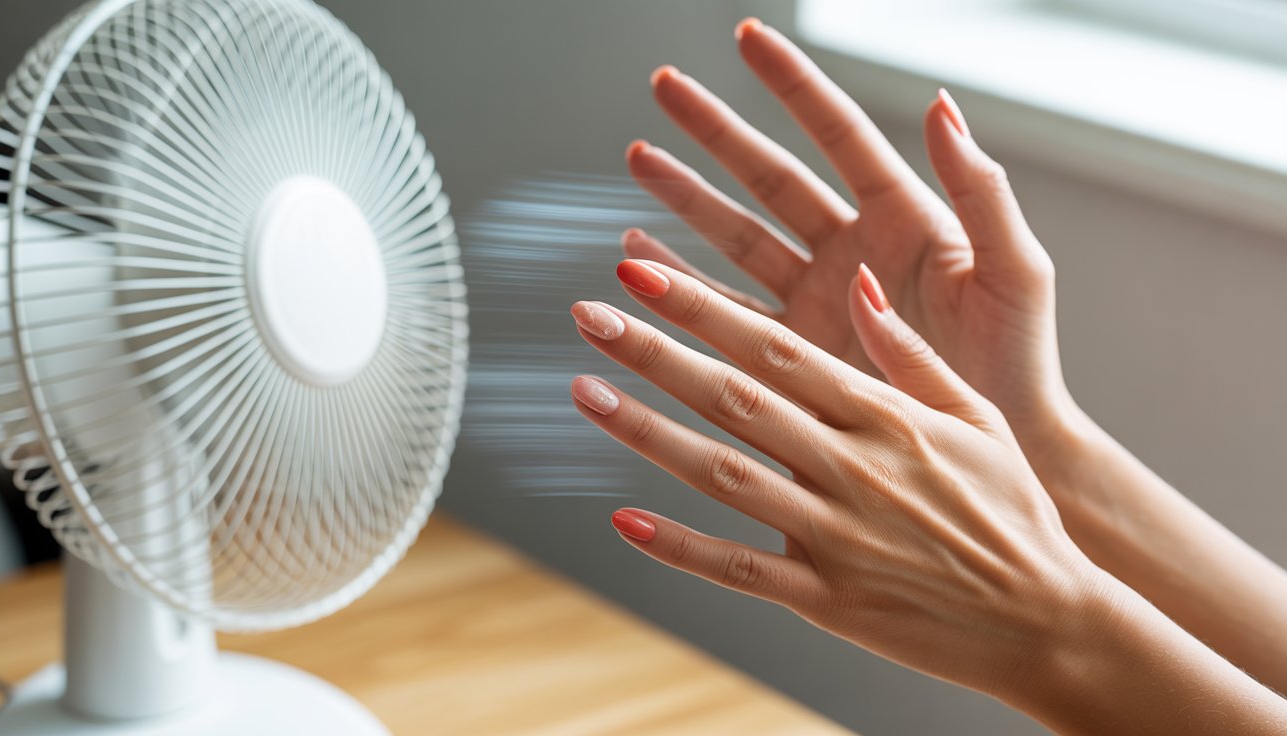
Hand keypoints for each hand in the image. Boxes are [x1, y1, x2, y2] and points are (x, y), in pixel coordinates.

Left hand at [569, 258, 1099, 699]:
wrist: (1048, 619)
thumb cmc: (1012, 511)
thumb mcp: (976, 419)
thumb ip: (908, 354)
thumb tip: (858, 284)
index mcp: (886, 416)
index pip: (776, 346)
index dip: (704, 306)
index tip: (646, 272)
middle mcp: (853, 466)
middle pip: (735, 397)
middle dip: (656, 351)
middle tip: (590, 315)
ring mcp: (836, 535)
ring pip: (724, 473)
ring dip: (648, 431)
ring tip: (585, 391)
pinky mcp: (827, 599)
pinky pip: (740, 569)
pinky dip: (680, 546)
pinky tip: (623, 519)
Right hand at [624, 18, 1073, 461]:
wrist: (1003, 452)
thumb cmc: (1019, 365)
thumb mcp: (1014, 272)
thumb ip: (981, 190)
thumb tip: (944, 106)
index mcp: (904, 221)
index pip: (838, 135)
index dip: (792, 85)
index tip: (748, 38)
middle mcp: (853, 252)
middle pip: (771, 176)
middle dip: (716, 132)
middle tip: (667, 91)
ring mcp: (819, 301)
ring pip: (738, 236)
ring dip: (688, 200)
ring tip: (643, 162)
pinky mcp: (796, 354)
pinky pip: (728, 309)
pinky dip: (685, 282)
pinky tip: (645, 258)